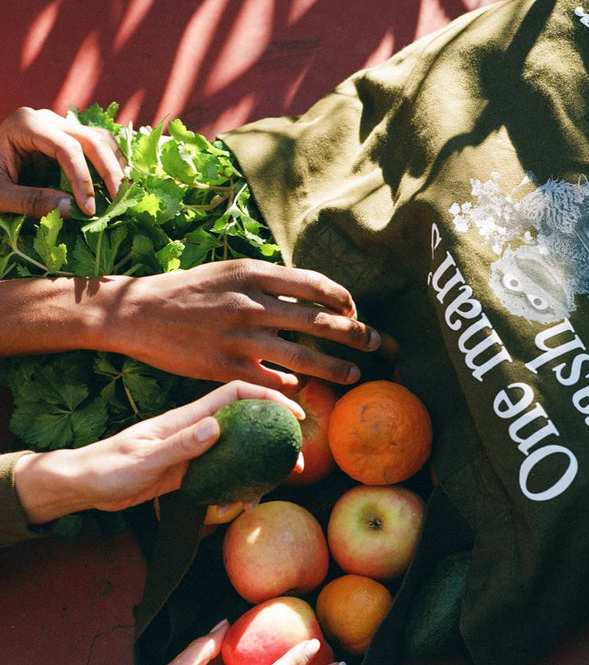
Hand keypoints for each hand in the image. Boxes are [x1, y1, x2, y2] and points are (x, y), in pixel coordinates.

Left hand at [0, 106, 124, 216]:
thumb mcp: (0, 194)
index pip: (67, 148)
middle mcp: (46, 118)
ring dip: (115, 166)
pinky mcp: (68, 138)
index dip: (83, 180)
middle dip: (109, 172)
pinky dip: (110, 165)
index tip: (89, 210)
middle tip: (119, 201)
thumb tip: (73, 210)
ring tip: (121, 195)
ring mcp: (60, 125)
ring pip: (101, 139)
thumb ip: (32, 201)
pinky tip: (115, 187)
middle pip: (91, 140)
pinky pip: (98, 146)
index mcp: (26, 124)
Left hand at [13, 379, 304, 524]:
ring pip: (238, 452)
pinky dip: (236, 488)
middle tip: (297, 461)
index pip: (235, 396)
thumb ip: (181, 445)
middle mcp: (194, 430)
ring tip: (272, 488)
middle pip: (245, 424)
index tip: (293, 413)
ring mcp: (193, 452)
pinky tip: (237, 506)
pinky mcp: (188, 473)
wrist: (84, 486)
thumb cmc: (107, 468)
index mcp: (186, 418)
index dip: (268, 398)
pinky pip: (222, 475)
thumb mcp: (144, 459)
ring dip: (259, 468)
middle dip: (275, 437)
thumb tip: (218, 427)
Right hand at [94, 260, 380, 388]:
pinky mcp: (226, 368)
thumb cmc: (188, 291)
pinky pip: (273, 382)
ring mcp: (240, 338)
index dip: (343, 299)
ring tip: (353, 376)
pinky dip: (292, 388)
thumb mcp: (229, 272)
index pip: (316, 285)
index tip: (354, 310)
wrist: (138, 312)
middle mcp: (251, 303)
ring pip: (303, 358)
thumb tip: (310, 294)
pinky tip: (302, 392)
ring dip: (335, 369)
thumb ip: (268, 282)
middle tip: (375, 343)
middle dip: (355, 334)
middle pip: (319, 321)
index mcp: (254, 273)